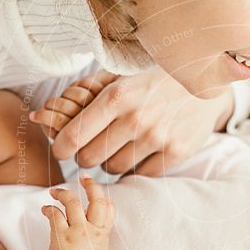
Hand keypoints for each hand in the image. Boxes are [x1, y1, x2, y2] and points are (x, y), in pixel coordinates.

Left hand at [31, 67, 233, 176]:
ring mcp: (157, 137)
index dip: (61, 147)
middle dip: (85, 155)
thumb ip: (86, 92)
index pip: (73, 136)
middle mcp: (136, 118)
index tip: (62, 148)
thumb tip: (43, 112)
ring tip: (120, 146)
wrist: (205, 83)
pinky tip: (141, 152)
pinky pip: (140, 174)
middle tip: (93, 146)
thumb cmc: (153, 79)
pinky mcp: (175, 152)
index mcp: (117, 96)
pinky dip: (136, 167)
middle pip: (89, 158)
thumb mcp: (121, 74)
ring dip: (111, 161)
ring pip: (113, 169)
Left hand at [41, 175, 115, 249]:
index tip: (93, 189)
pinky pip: (55, 214)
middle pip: (97, 200)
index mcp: (103, 234)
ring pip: (73, 202)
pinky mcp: (61, 236)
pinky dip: (48, 208)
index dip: (102, 196)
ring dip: (62, 193)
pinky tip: (45, 209)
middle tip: (83, 177)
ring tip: (54, 192)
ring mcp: (77, 232)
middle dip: (90, 185)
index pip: (110, 208)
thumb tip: (84, 217)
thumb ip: (95, 233)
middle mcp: (93, 230)